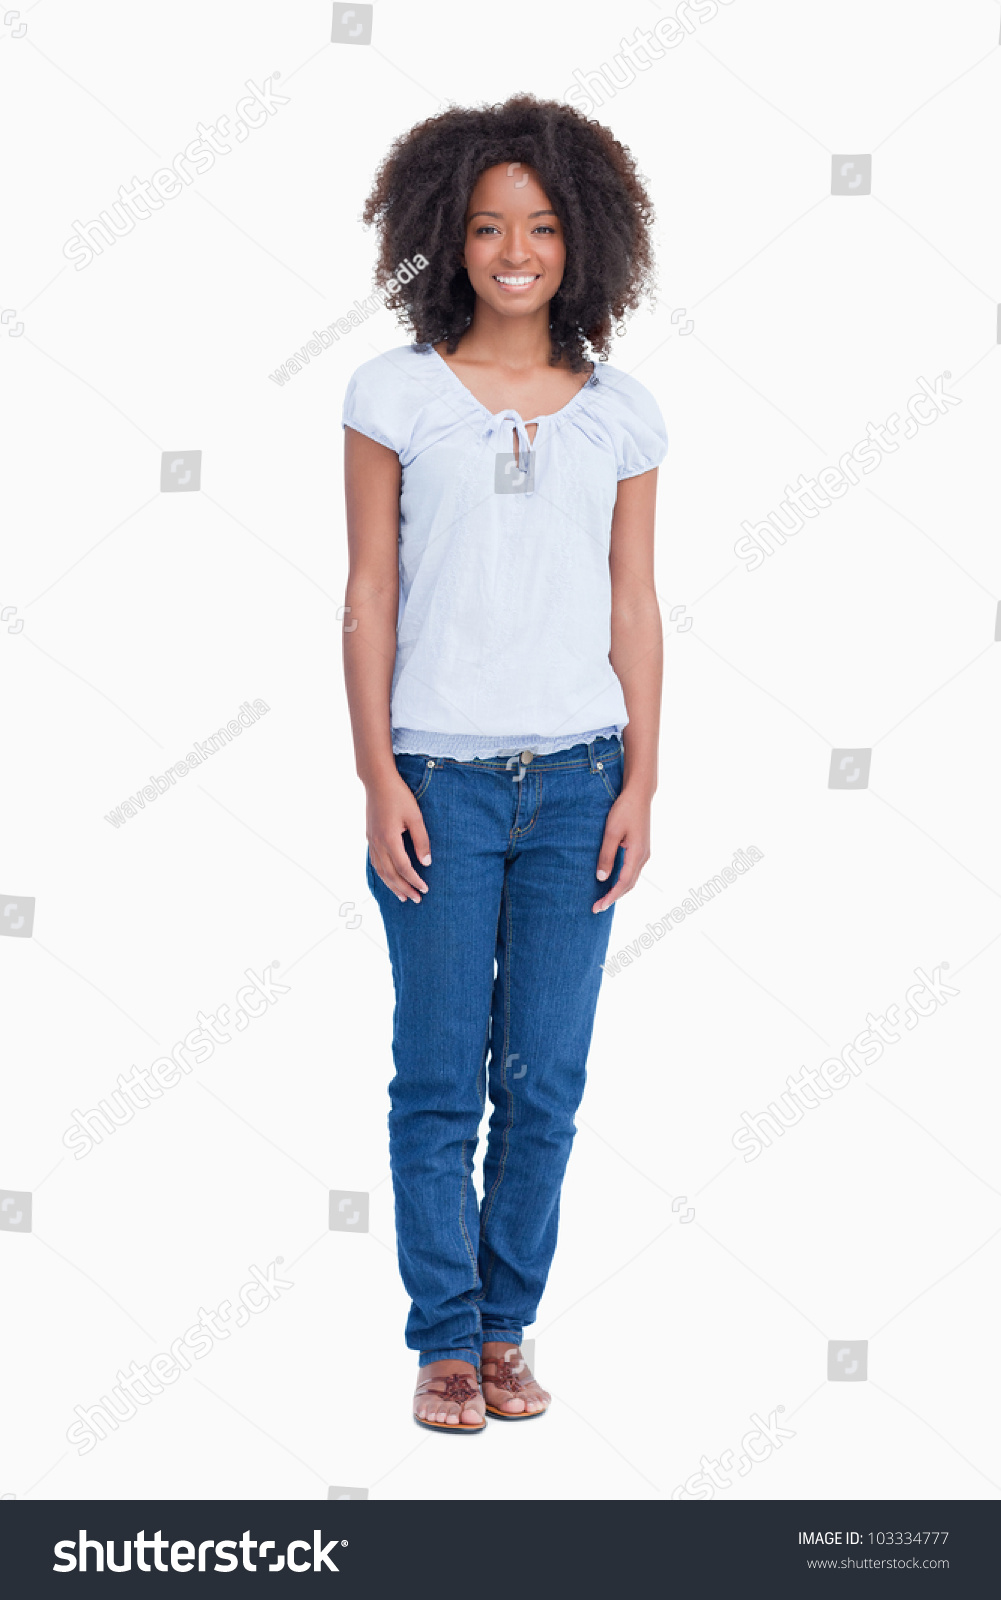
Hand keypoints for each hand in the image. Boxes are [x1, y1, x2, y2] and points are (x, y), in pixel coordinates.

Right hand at [367, 773, 431, 903]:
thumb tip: (426, 863)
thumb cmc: (399, 796)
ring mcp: (371, 841)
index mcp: (389, 839)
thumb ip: (421, 841)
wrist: (378, 781)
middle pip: (391, 874)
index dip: (415, 880)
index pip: (404, 868)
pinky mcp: (370, 837)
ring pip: (380, 871)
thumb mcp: (416, 817)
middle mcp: (378, 843)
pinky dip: (383, 874)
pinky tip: (388, 878)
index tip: (425, 889)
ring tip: (402, 896)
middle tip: (416, 899)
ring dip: (392, 885)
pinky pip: (375, 862)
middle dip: (404, 888)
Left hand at [592, 784, 649, 912]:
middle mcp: (643, 856)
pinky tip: (611, 881)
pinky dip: (622, 880)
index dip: (611, 897)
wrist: (639, 794)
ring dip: (618, 890)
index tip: (599, 906)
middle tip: (597, 907)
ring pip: (631, 878)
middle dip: (613, 897)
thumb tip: (601, 878)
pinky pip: (631, 870)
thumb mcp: (611, 832)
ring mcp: (643, 853)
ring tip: (603, 898)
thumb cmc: (624, 810)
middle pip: (629, 884)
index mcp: (637, 854)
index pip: (624, 883)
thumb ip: (606, 855)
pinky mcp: (640, 848)